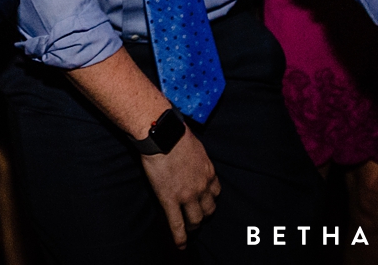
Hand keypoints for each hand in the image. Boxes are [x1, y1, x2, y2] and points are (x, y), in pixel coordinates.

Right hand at [140, 125, 220, 247]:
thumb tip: (191, 155)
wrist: (162, 134)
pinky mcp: (171, 199)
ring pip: (196, 219)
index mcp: (208, 171)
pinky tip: (181, 245)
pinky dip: (180, 237)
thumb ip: (196, 155)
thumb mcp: (194, 144)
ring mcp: (187, 195)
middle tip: (197, 216)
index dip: (210, 198)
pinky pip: (177, 223)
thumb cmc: (175, 133)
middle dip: (204, 214)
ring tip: (189, 229)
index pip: (215, 191)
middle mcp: (202, 186)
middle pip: (209, 208)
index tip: (204, 200)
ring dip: (194, 225)